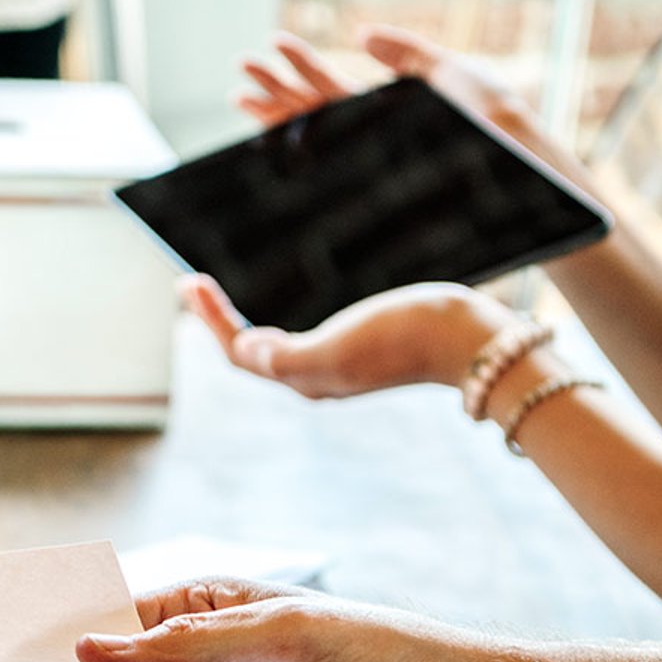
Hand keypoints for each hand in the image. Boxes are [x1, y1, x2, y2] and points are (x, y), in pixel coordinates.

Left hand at [183, 276, 513, 397]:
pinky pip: (305, 333)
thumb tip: (244, 350)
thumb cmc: (408, 338)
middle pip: (251, 352)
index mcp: (305, 379)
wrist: (472, 341)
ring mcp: (341, 363)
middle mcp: (317, 376)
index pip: (240, 352)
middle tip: (194, 284)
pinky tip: (286, 295)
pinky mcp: (364, 346)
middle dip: (219, 320)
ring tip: (224, 292)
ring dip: (245, 320)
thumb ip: (289, 357)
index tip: (189, 282)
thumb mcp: (342, 347)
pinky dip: (281, 315)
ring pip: (275, 346)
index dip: (211, 321)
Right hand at [239, 27, 545, 163]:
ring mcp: (367, 154)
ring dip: (273, 108)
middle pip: (311, 107)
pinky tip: (266, 133)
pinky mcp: (371, 170)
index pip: (332, 86)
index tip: (272, 47)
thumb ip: (405, 53)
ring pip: (309, 128)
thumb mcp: (448, 71)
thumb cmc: (490, 117)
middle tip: (240, 68)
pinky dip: (294, 141)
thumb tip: (361, 37)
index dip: (301, 67)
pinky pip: (325, 152)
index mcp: (386, 109)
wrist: (511, 156)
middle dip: (275, 87)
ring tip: (239, 92)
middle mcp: (370, 135)